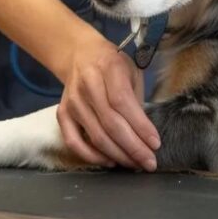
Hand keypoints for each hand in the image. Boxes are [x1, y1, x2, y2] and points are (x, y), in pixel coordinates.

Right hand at [55, 29, 160, 170]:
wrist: (80, 55)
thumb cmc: (112, 64)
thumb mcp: (131, 71)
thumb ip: (137, 99)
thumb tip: (146, 135)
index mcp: (108, 67)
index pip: (122, 102)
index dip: (140, 126)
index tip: (155, 144)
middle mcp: (87, 84)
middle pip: (110, 123)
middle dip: (133, 147)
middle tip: (149, 162)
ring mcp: (72, 101)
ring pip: (96, 136)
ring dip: (118, 155)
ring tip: (135, 164)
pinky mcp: (62, 114)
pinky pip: (74, 142)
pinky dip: (92, 157)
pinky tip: (110, 161)